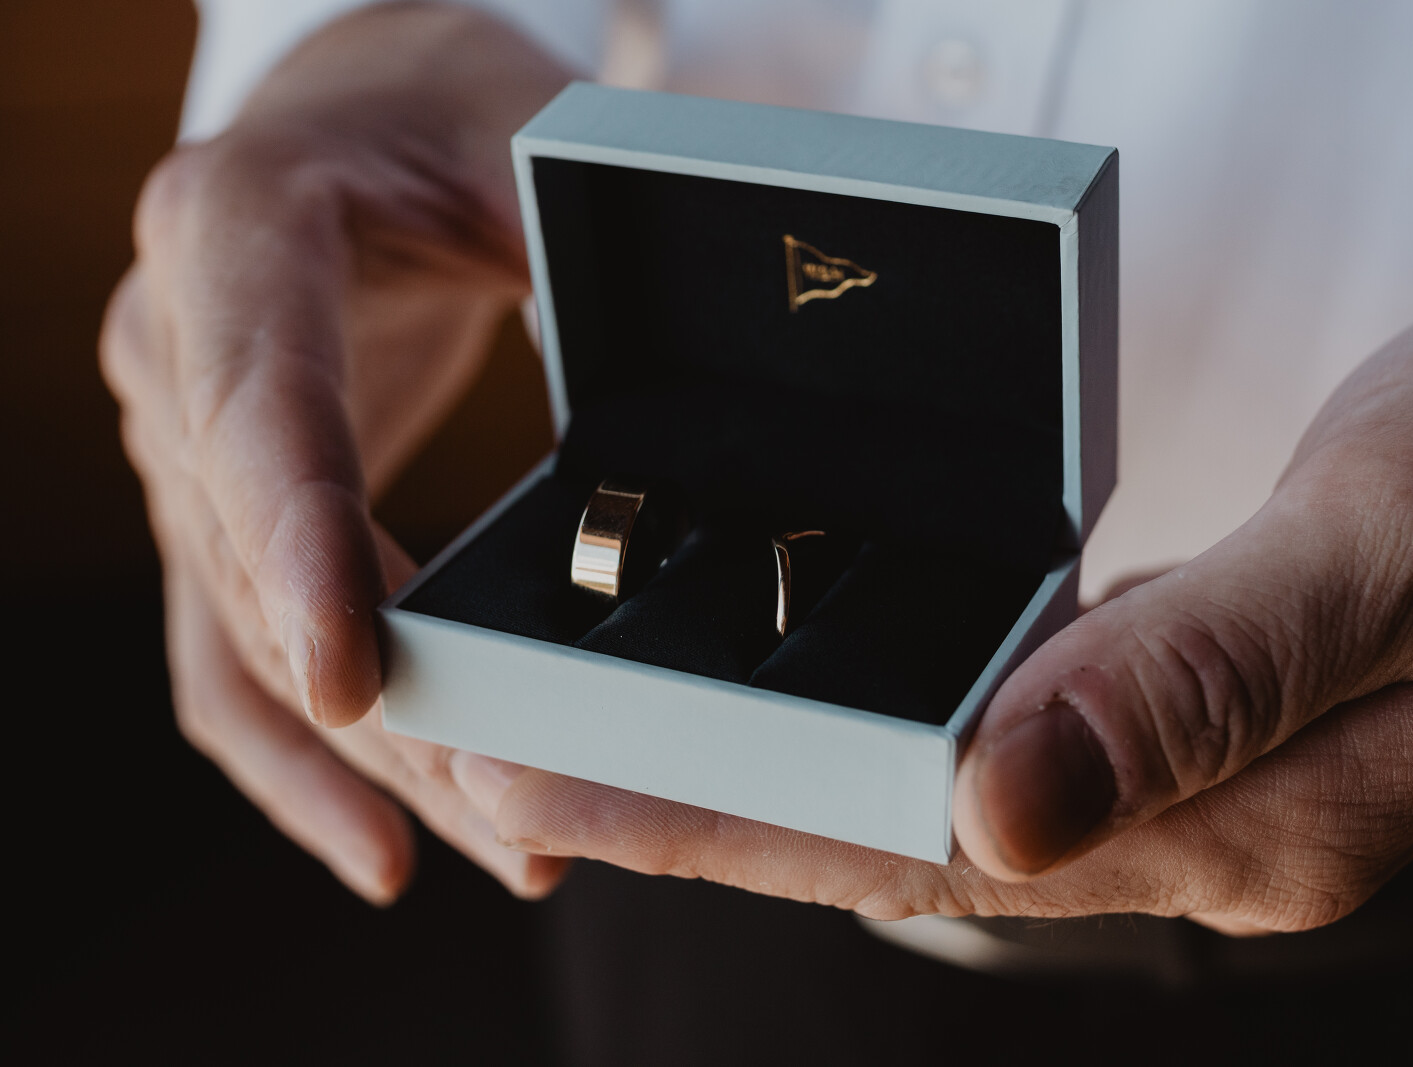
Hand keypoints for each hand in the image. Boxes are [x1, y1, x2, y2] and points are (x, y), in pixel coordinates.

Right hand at [101, 4, 570, 901]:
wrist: (361, 112)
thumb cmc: (445, 110)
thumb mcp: (524, 128)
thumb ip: (573, 223)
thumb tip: (717, 345)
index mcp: (239, 229)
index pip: (259, 399)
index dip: (302, 539)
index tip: (362, 679)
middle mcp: (176, 341)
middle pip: (258, 559)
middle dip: (386, 703)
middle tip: (518, 813)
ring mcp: (180, 438)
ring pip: (246, 638)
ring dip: (368, 764)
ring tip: (505, 855)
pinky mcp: (216, 508)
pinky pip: (226, 656)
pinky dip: (297, 765)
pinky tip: (383, 847)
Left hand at [469, 272, 1412, 931]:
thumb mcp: (1397, 529)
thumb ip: (1207, 670)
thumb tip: (1001, 803)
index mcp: (1255, 822)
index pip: (942, 847)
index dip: (745, 821)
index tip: (572, 787)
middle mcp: (1202, 832)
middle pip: (905, 846)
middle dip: (701, 816)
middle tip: (513, 778)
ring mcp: (1186, 786)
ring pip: (927, 806)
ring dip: (761, 782)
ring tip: (595, 758)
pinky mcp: (1172, 721)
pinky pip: (976, 749)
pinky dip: (857, 740)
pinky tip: (779, 722)